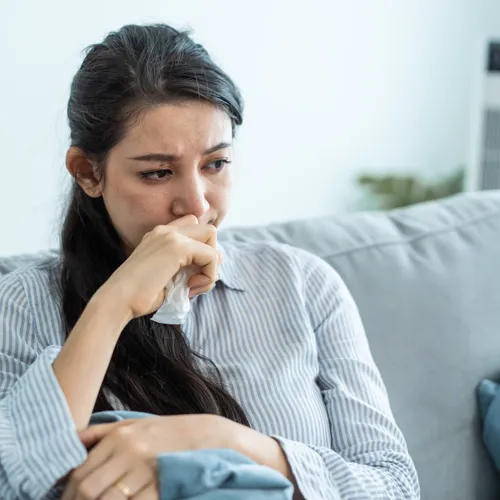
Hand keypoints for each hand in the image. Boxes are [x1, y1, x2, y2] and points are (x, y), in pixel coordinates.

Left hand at [62, 415, 239, 499]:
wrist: (206, 435)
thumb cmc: (165, 431)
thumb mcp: (133, 423)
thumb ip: (100, 432)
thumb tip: (71, 441)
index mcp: (119, 436)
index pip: (80, 471)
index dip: (66, 494)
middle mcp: (129, 451)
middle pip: (88, 488)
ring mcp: (146, 469)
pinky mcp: (162, 484)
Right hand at [96, 215, 219, 319]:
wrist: (118, 301)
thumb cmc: (140, 296)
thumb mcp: (168, 277)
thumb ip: (187, 268)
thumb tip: (216, 269)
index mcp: (160, 236)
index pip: (194, 227)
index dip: (202, 250)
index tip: (193, 274)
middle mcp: (166, 231)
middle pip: (207, 231)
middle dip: (211, 257)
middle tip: (197, 280)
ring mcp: (171, 236)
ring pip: (212, 238)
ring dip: (211, 266)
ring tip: (194, 286)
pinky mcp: (178, 247)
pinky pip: (212, 256)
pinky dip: (209, 275)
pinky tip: (191, 287)